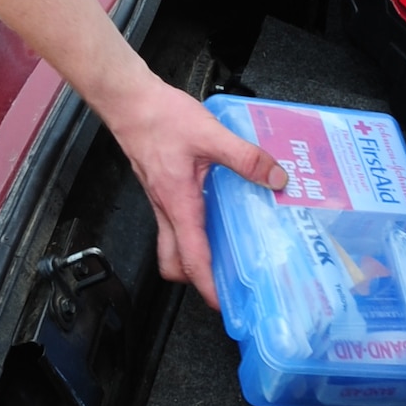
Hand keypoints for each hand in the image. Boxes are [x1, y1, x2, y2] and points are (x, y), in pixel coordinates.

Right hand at [95, 68, 286, 306]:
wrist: (129, 101)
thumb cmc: (160, 118)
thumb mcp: (210, 135)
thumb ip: (245, 157)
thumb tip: (276, 177)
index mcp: (178, 204)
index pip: (191, 259)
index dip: (207, 286)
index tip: (224, 304)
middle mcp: (165, 208)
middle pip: (174, 262)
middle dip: (195, 278)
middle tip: (224, 278)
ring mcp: (159, 198)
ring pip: (172, 241)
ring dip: (193, 252)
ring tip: (223, 247)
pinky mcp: (159, 186)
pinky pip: (173, 219)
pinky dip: (191, 226)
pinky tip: (213, 207)